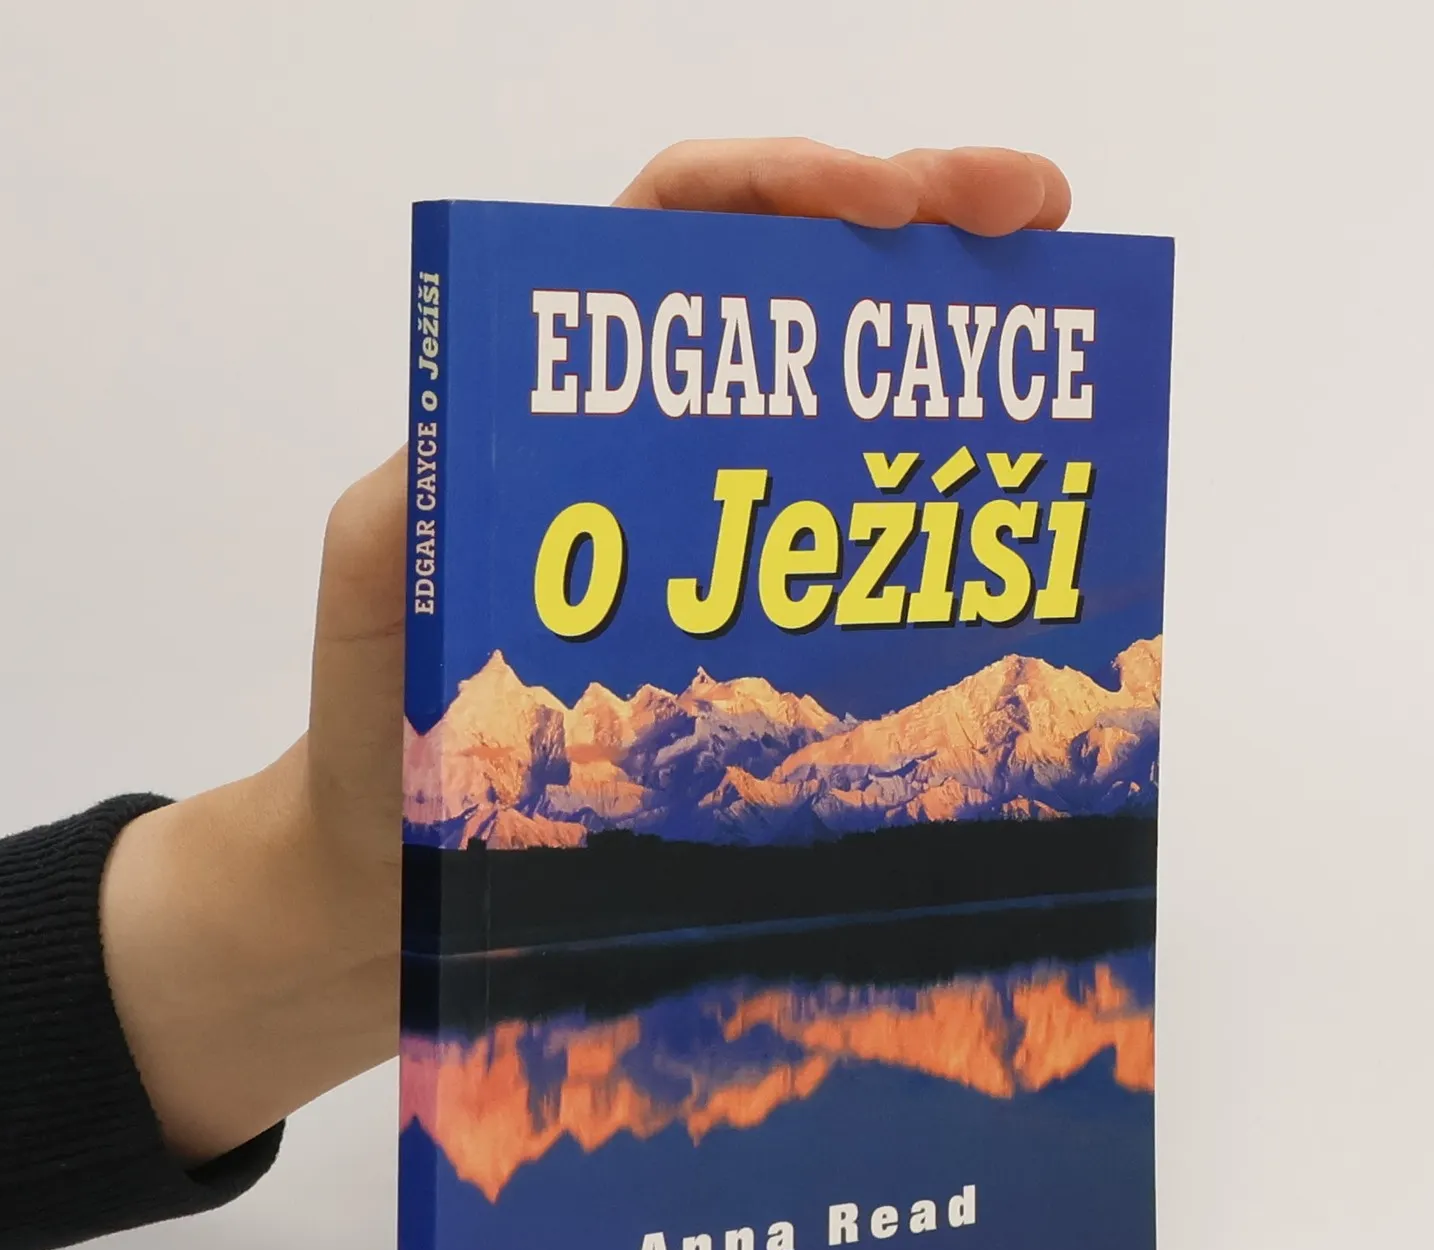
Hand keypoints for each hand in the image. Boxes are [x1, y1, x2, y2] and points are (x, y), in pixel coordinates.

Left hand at [100, 140, 1069, 1162]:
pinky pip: (838, 546)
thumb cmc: (377, 737)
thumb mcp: (377, 588)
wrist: (407, 877)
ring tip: (1057, 317)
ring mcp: (704, 540)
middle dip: (915, 220)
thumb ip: (407, 499)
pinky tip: (991, 495)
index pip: (671, 235)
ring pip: (833, 400)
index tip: (887, 203)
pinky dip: (919, 500)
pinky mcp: (739, 636)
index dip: (781, 188)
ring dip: (944, 340)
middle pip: (788, 284)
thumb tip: (495, 434)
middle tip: (1035, 213)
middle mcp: (644, 447)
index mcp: (552, 401)